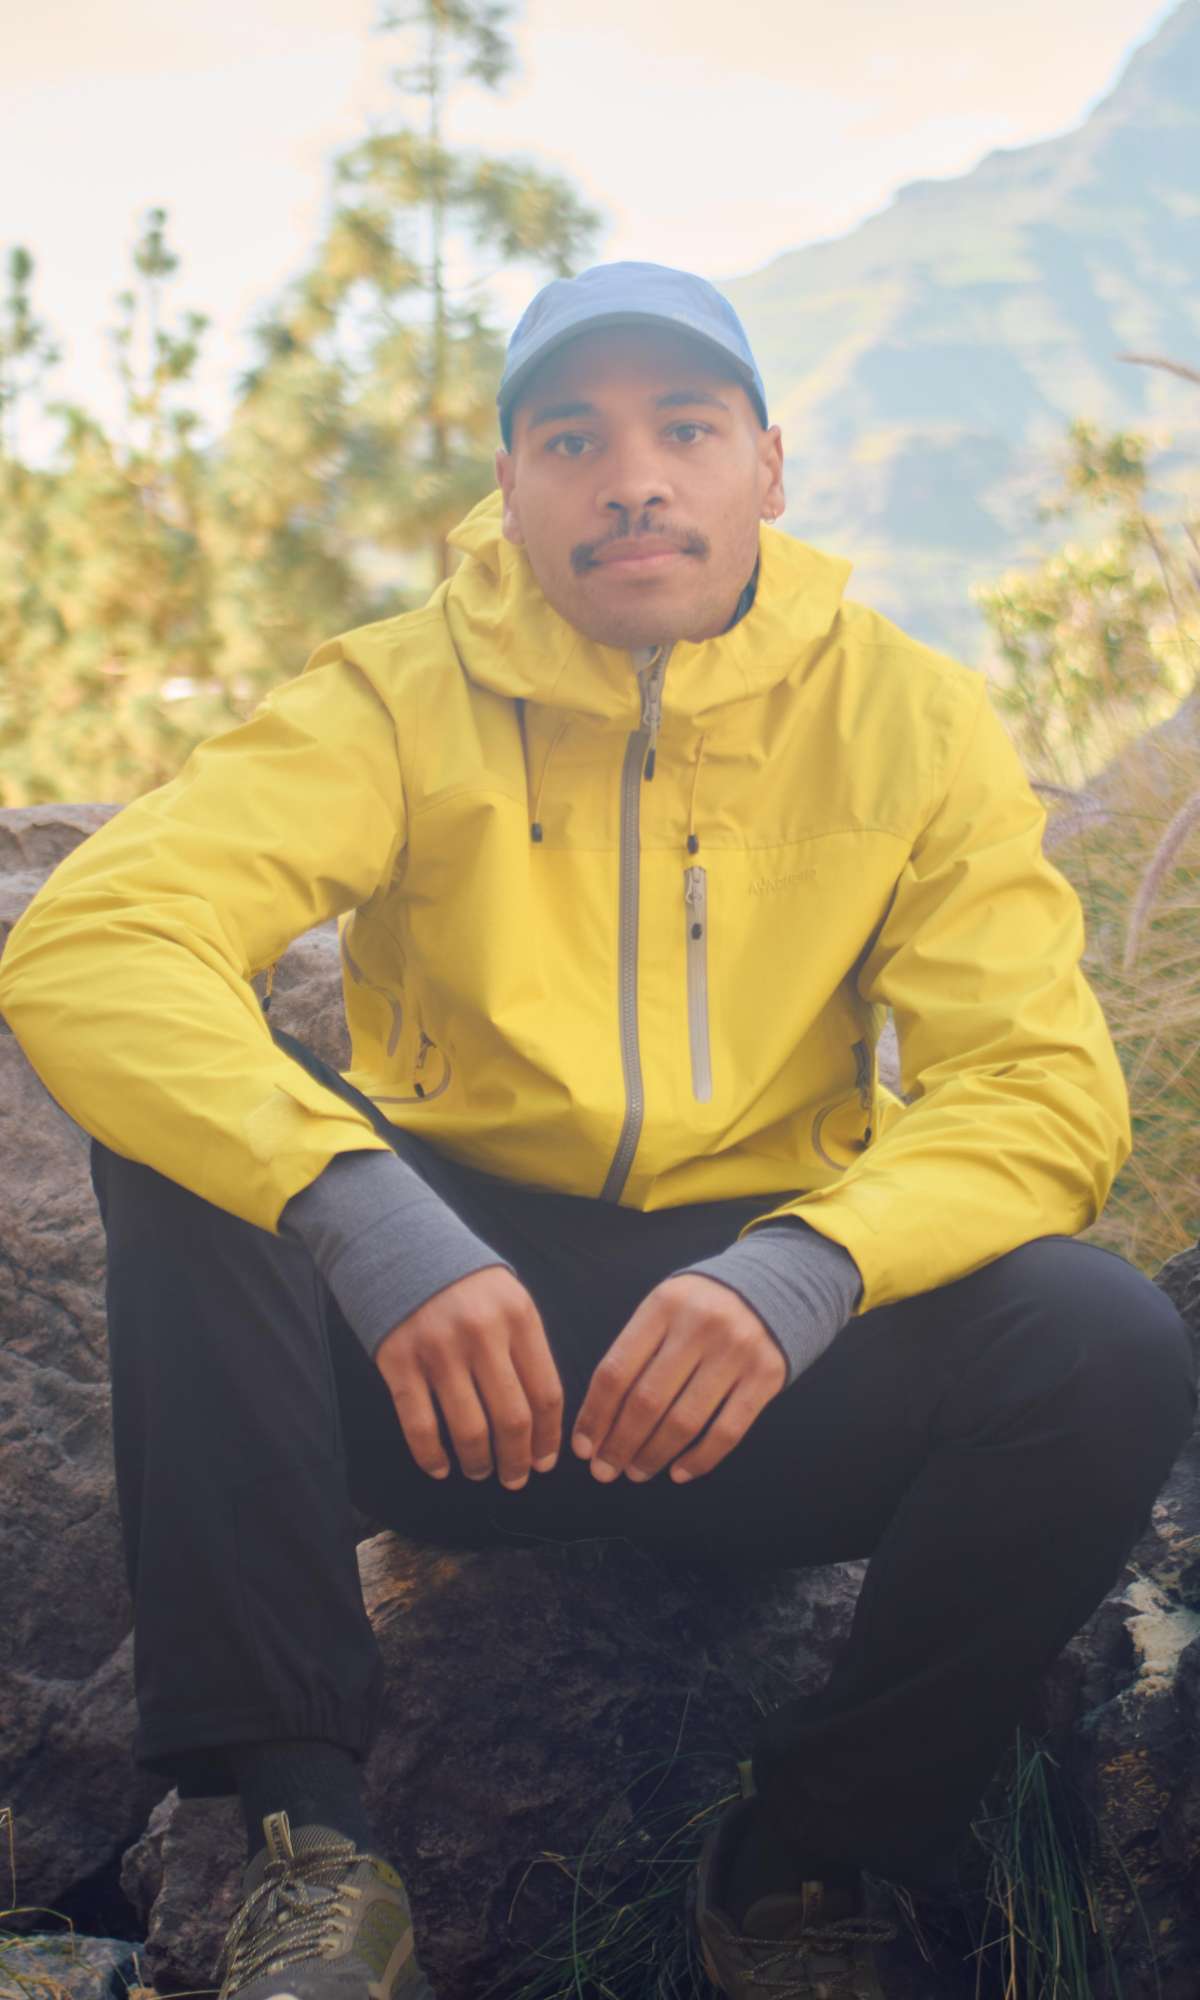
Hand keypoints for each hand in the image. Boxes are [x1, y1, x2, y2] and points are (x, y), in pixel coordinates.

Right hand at [374, 1267, 563, 1490]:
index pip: (546, 1393)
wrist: (400, 1245)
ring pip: (469, 1428)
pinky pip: (419, 1425)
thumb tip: (542, 1421)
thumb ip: (526, 1348)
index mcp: (518, 1317)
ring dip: (479, 1462)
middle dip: (517, 1460)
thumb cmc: (465, 1283)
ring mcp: (438, 1349)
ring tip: (481, 1471)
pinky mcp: (398, 1362)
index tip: (546, 1461)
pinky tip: (441, 1468)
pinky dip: (432, 1456)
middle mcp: (482, 1334)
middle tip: (515, 1479)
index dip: (548, 1437)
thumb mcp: (509, 1299)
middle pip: (512, 1418)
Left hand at [571, 1274, 786, 1484]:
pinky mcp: (766, 1376)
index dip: (595, 1415)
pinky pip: (727, 1431)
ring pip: (684, 1421)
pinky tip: (678, 1473)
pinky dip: (699, 1460)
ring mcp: (736, 1352)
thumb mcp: (665, 1308)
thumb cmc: (701, 1308)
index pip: (617, 1371)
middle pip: (647, 1401)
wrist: (773, 1287)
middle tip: (604, 1471)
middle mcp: (701, 1326)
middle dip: (619, 1444)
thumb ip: (635, 1350)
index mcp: (664, 1306)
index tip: (583, 1448)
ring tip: (636, 1473)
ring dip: (654, 1456)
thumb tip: (598, 1419)